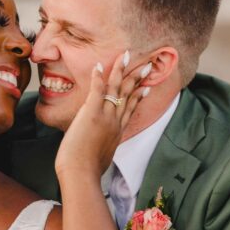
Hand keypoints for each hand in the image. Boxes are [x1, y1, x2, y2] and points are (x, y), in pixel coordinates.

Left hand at [54, 50, 146, 178]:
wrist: (82, 174)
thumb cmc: (87, 172)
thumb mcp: (100, 160)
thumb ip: (101, 151)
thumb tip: (96, 154)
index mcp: (117, 132)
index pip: (130, 110)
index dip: (138, 97)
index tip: (145, 88)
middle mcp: (114, 122)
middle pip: (128, 95)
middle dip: (137, 78)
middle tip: (147, 64)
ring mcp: (105, 116)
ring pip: (115, 89)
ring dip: (121, 70)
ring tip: (126, 55)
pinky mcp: (92, 113)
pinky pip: (97, 90)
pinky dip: (99, 77)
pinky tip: (100, 65)